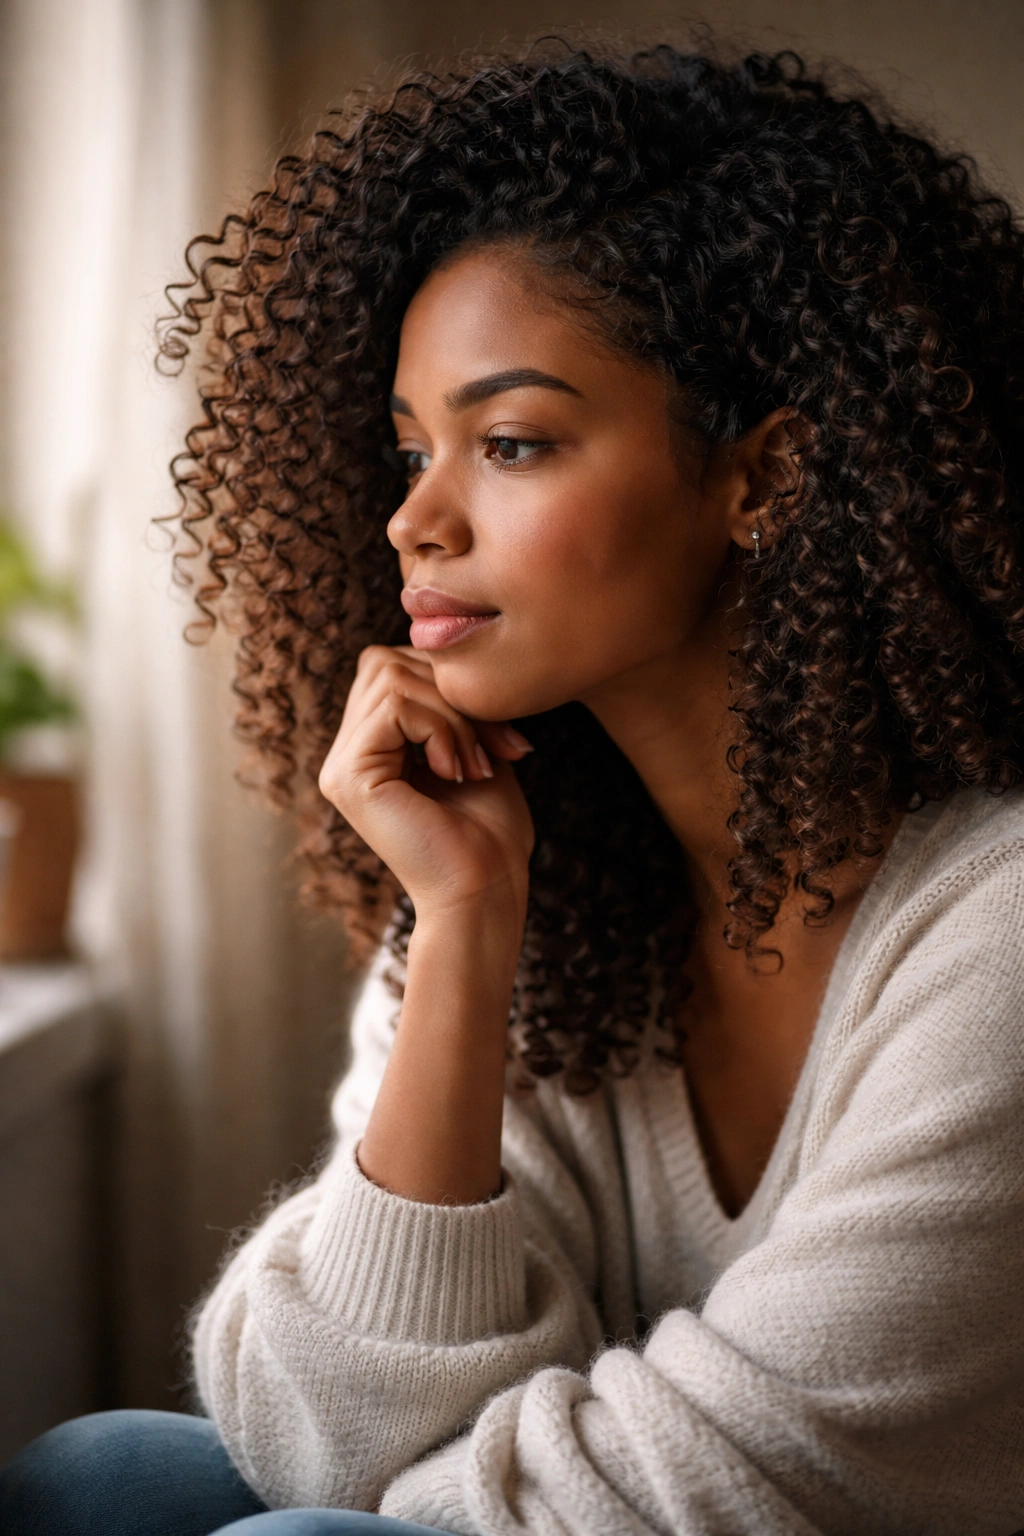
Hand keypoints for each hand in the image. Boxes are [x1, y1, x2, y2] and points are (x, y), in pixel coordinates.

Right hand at [319, 645, 534, 919]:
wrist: (487, 890)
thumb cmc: (489, 829)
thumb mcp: (473, 743)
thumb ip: (449, 698)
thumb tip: (447, 644)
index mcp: (369, 746)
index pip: (394, 665)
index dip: (452, 681)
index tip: (503, 735)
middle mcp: (345, 754)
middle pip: (388, 662)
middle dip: (454, 692)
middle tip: (497, 746)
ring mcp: (340, 766)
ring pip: (392, 678)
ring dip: (452, 714)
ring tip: (476, 762)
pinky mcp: (348, 778)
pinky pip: (394, 707)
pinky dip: (439, 728)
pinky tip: (456, 770)